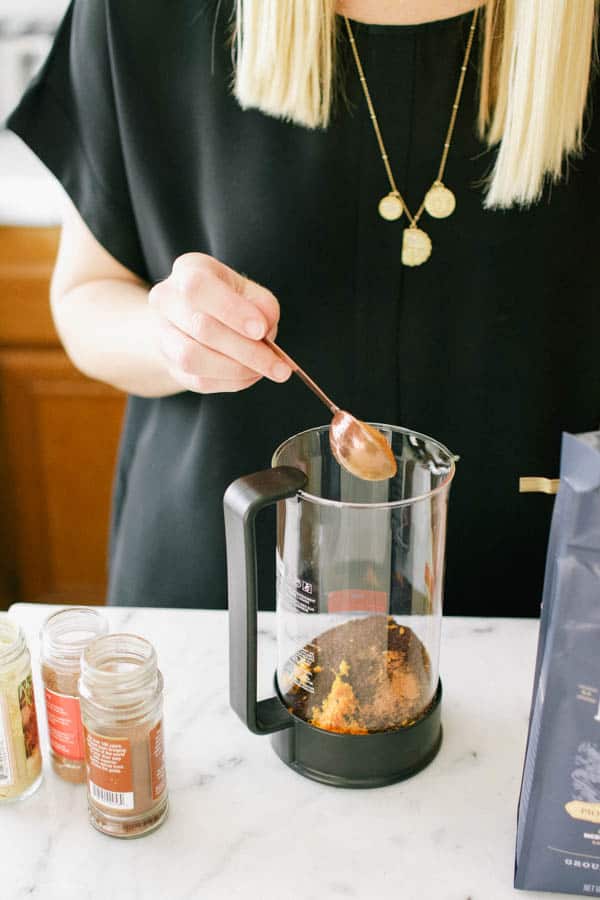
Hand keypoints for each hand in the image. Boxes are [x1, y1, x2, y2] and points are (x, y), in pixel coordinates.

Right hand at [149, 253, 291, 393]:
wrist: (193, 320)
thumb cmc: (228, 300)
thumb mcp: (248, 291)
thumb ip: (262, 305)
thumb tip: (265, 329)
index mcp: (188, 270)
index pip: (199, 288)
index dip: (232, 311)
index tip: (261, 330)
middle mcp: (166, 300)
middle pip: (200, 328)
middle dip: (246, 350)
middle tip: (278, 366)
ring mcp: (163, 335)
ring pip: (192, 359)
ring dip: (236, 369)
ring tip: (264, 370)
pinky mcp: (170, 365)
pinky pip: (199, 380)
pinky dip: (231, 381)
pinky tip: (250, 375)